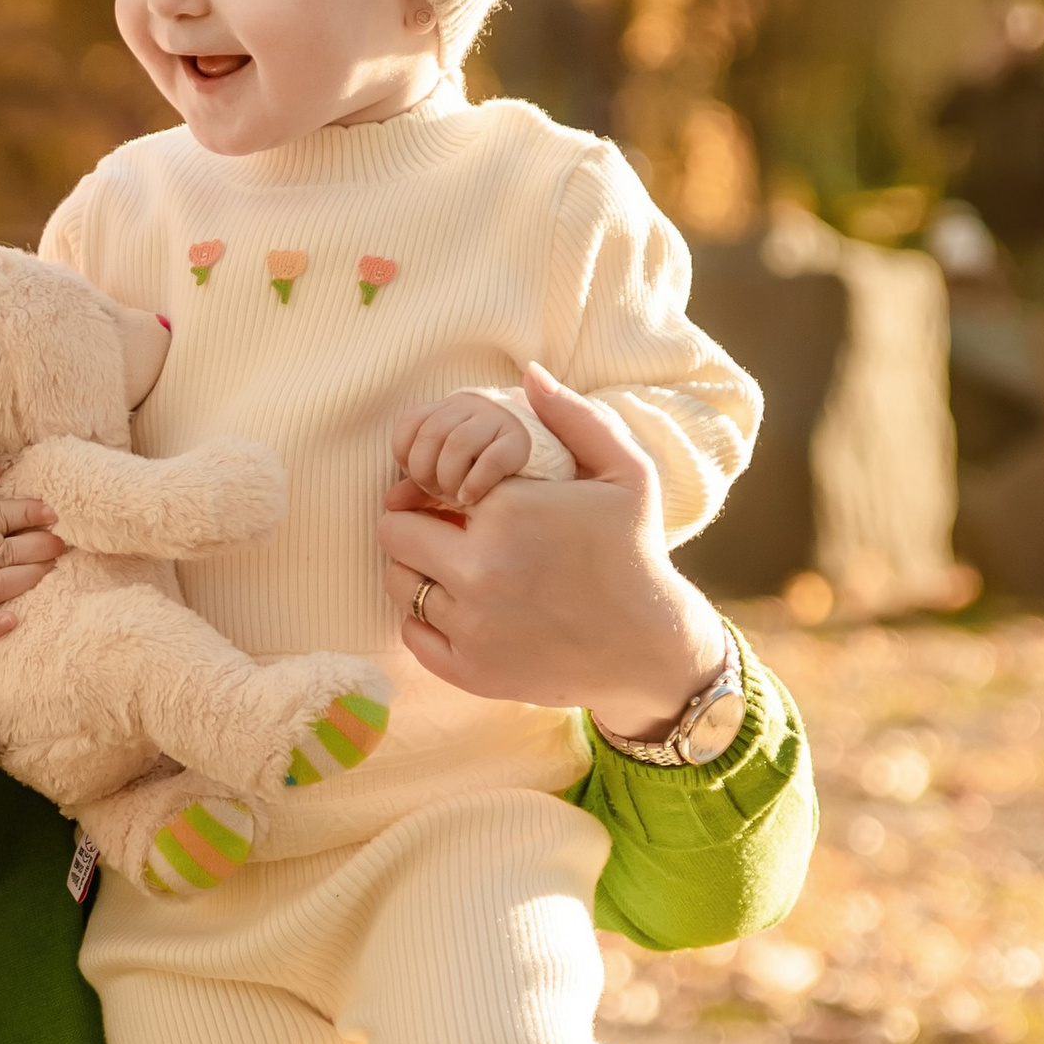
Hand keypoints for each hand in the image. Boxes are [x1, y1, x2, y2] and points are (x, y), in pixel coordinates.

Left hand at [379, 363, 729, 736]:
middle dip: (416, 526)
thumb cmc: (634, 552)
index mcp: (508, 512)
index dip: (436, 488)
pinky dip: (425, 618)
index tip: (461, 498)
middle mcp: (481, 571)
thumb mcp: (624, 473)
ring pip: (399, 583)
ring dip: (419, 571)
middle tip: (450, 531)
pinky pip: (411, 632)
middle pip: (393, 535)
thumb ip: (574, 416)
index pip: (424, 487)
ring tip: (458, 567)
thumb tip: (528, 373)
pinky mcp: (469, 670)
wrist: (650, 646)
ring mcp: (472, 626)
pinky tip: (461, 606)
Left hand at [391, 390, 531, 506]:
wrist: (543, 465)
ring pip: (456, 443)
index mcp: (450, 409)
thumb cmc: (486, 472)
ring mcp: (498, 420)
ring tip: (456, 499)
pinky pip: (490, 460)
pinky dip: (474, 483)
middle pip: (430, 433)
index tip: (419, 480)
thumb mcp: (449, 474)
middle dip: (426, 472)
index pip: (410, 422)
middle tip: (438, 494)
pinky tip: (472, 499)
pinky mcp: (522, 441)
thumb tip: (389, 502)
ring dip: (449, 478)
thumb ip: (420, 486)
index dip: (406, 456)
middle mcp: (472, 406)